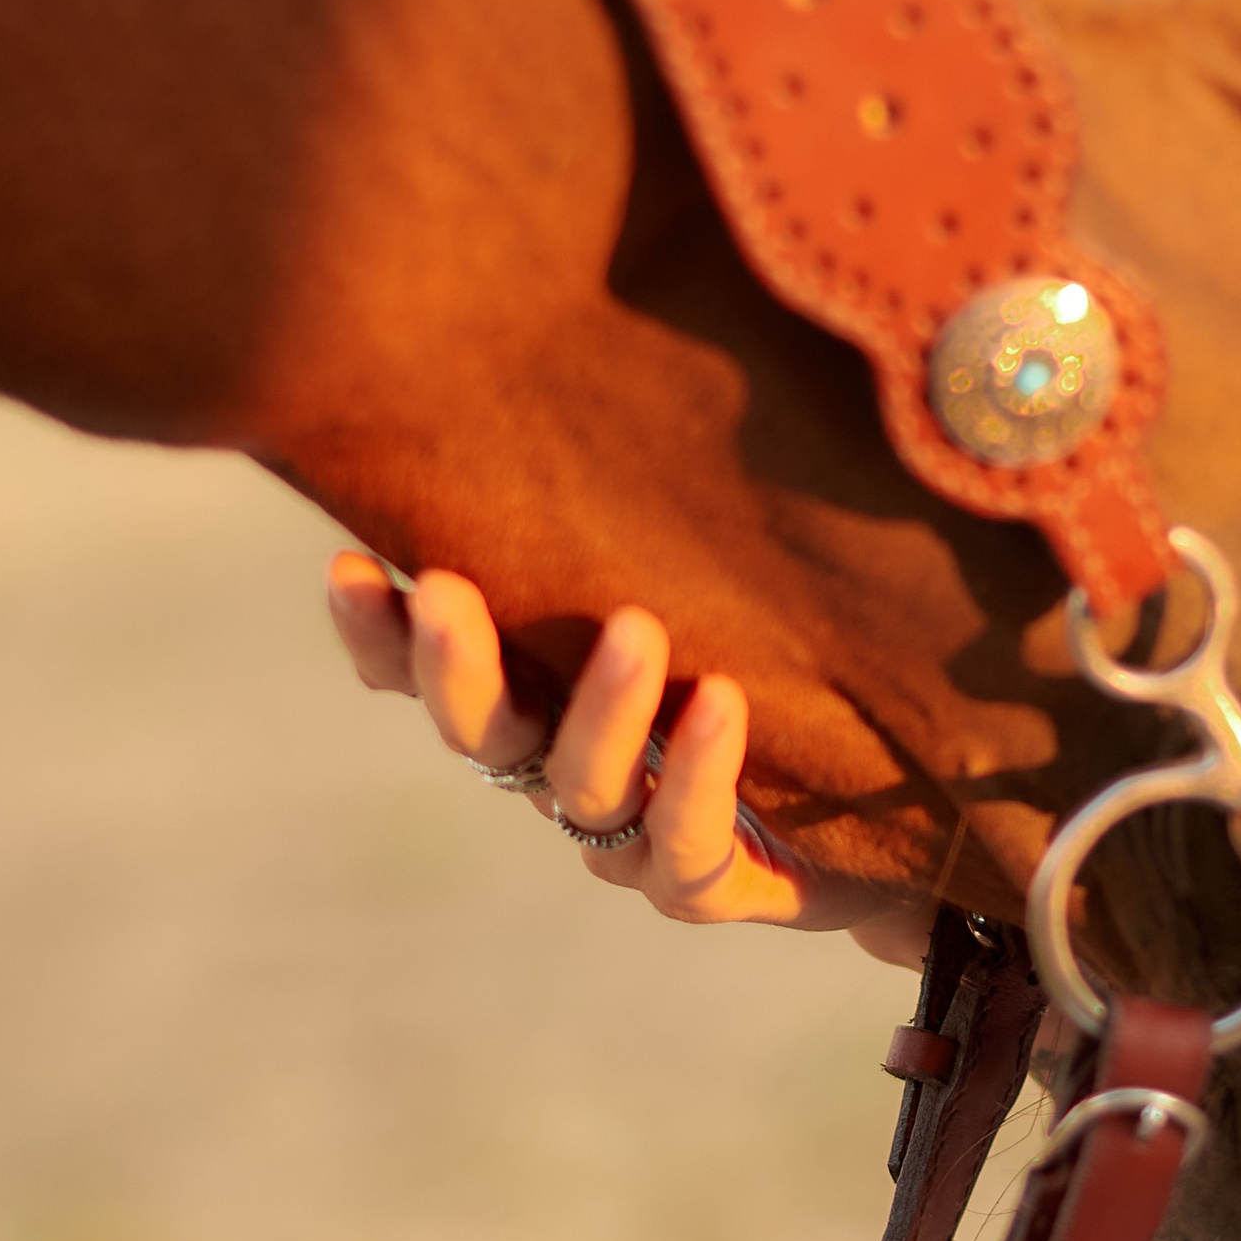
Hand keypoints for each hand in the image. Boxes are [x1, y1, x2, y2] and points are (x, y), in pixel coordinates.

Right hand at [326, 555, 931, 965]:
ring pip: (583, 789)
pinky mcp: (710, 885)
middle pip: (482, 734)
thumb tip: (617, 355)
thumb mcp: (713, 578)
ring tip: (635, 629)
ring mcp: (631, 837)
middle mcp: (568, 768)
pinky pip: (686, 846)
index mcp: (543, 695)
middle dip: (455, 667)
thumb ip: (646, 511)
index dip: (379, 636)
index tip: (346, 566)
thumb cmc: (782, 664)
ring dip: (600, 711)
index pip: (428, 674)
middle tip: (444, 592)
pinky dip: (696, 777)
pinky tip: (719, 703)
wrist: (894, 806)